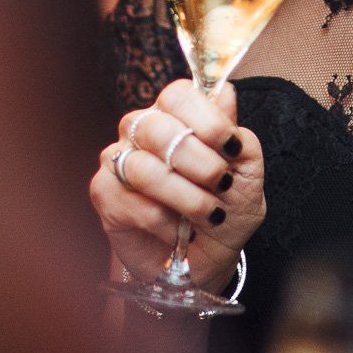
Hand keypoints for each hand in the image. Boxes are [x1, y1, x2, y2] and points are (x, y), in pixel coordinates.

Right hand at [89, 79, 265, 289]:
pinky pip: (133, 202)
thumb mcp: (247, 175)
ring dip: (186, 196)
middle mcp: (142, 130)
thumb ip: (239, 136)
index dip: (206, 118)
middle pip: (157, 128)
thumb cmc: (226, 210)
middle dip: (198, 161)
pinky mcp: (104, 194)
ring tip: (209, 214)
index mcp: (176, 116)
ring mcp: (119, 160)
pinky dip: (166, 222)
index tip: (231, 148)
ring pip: (144, 168)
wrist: (208, 260)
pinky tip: (181, 232)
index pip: (178, 95)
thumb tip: (225, 93)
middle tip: (221, 184)